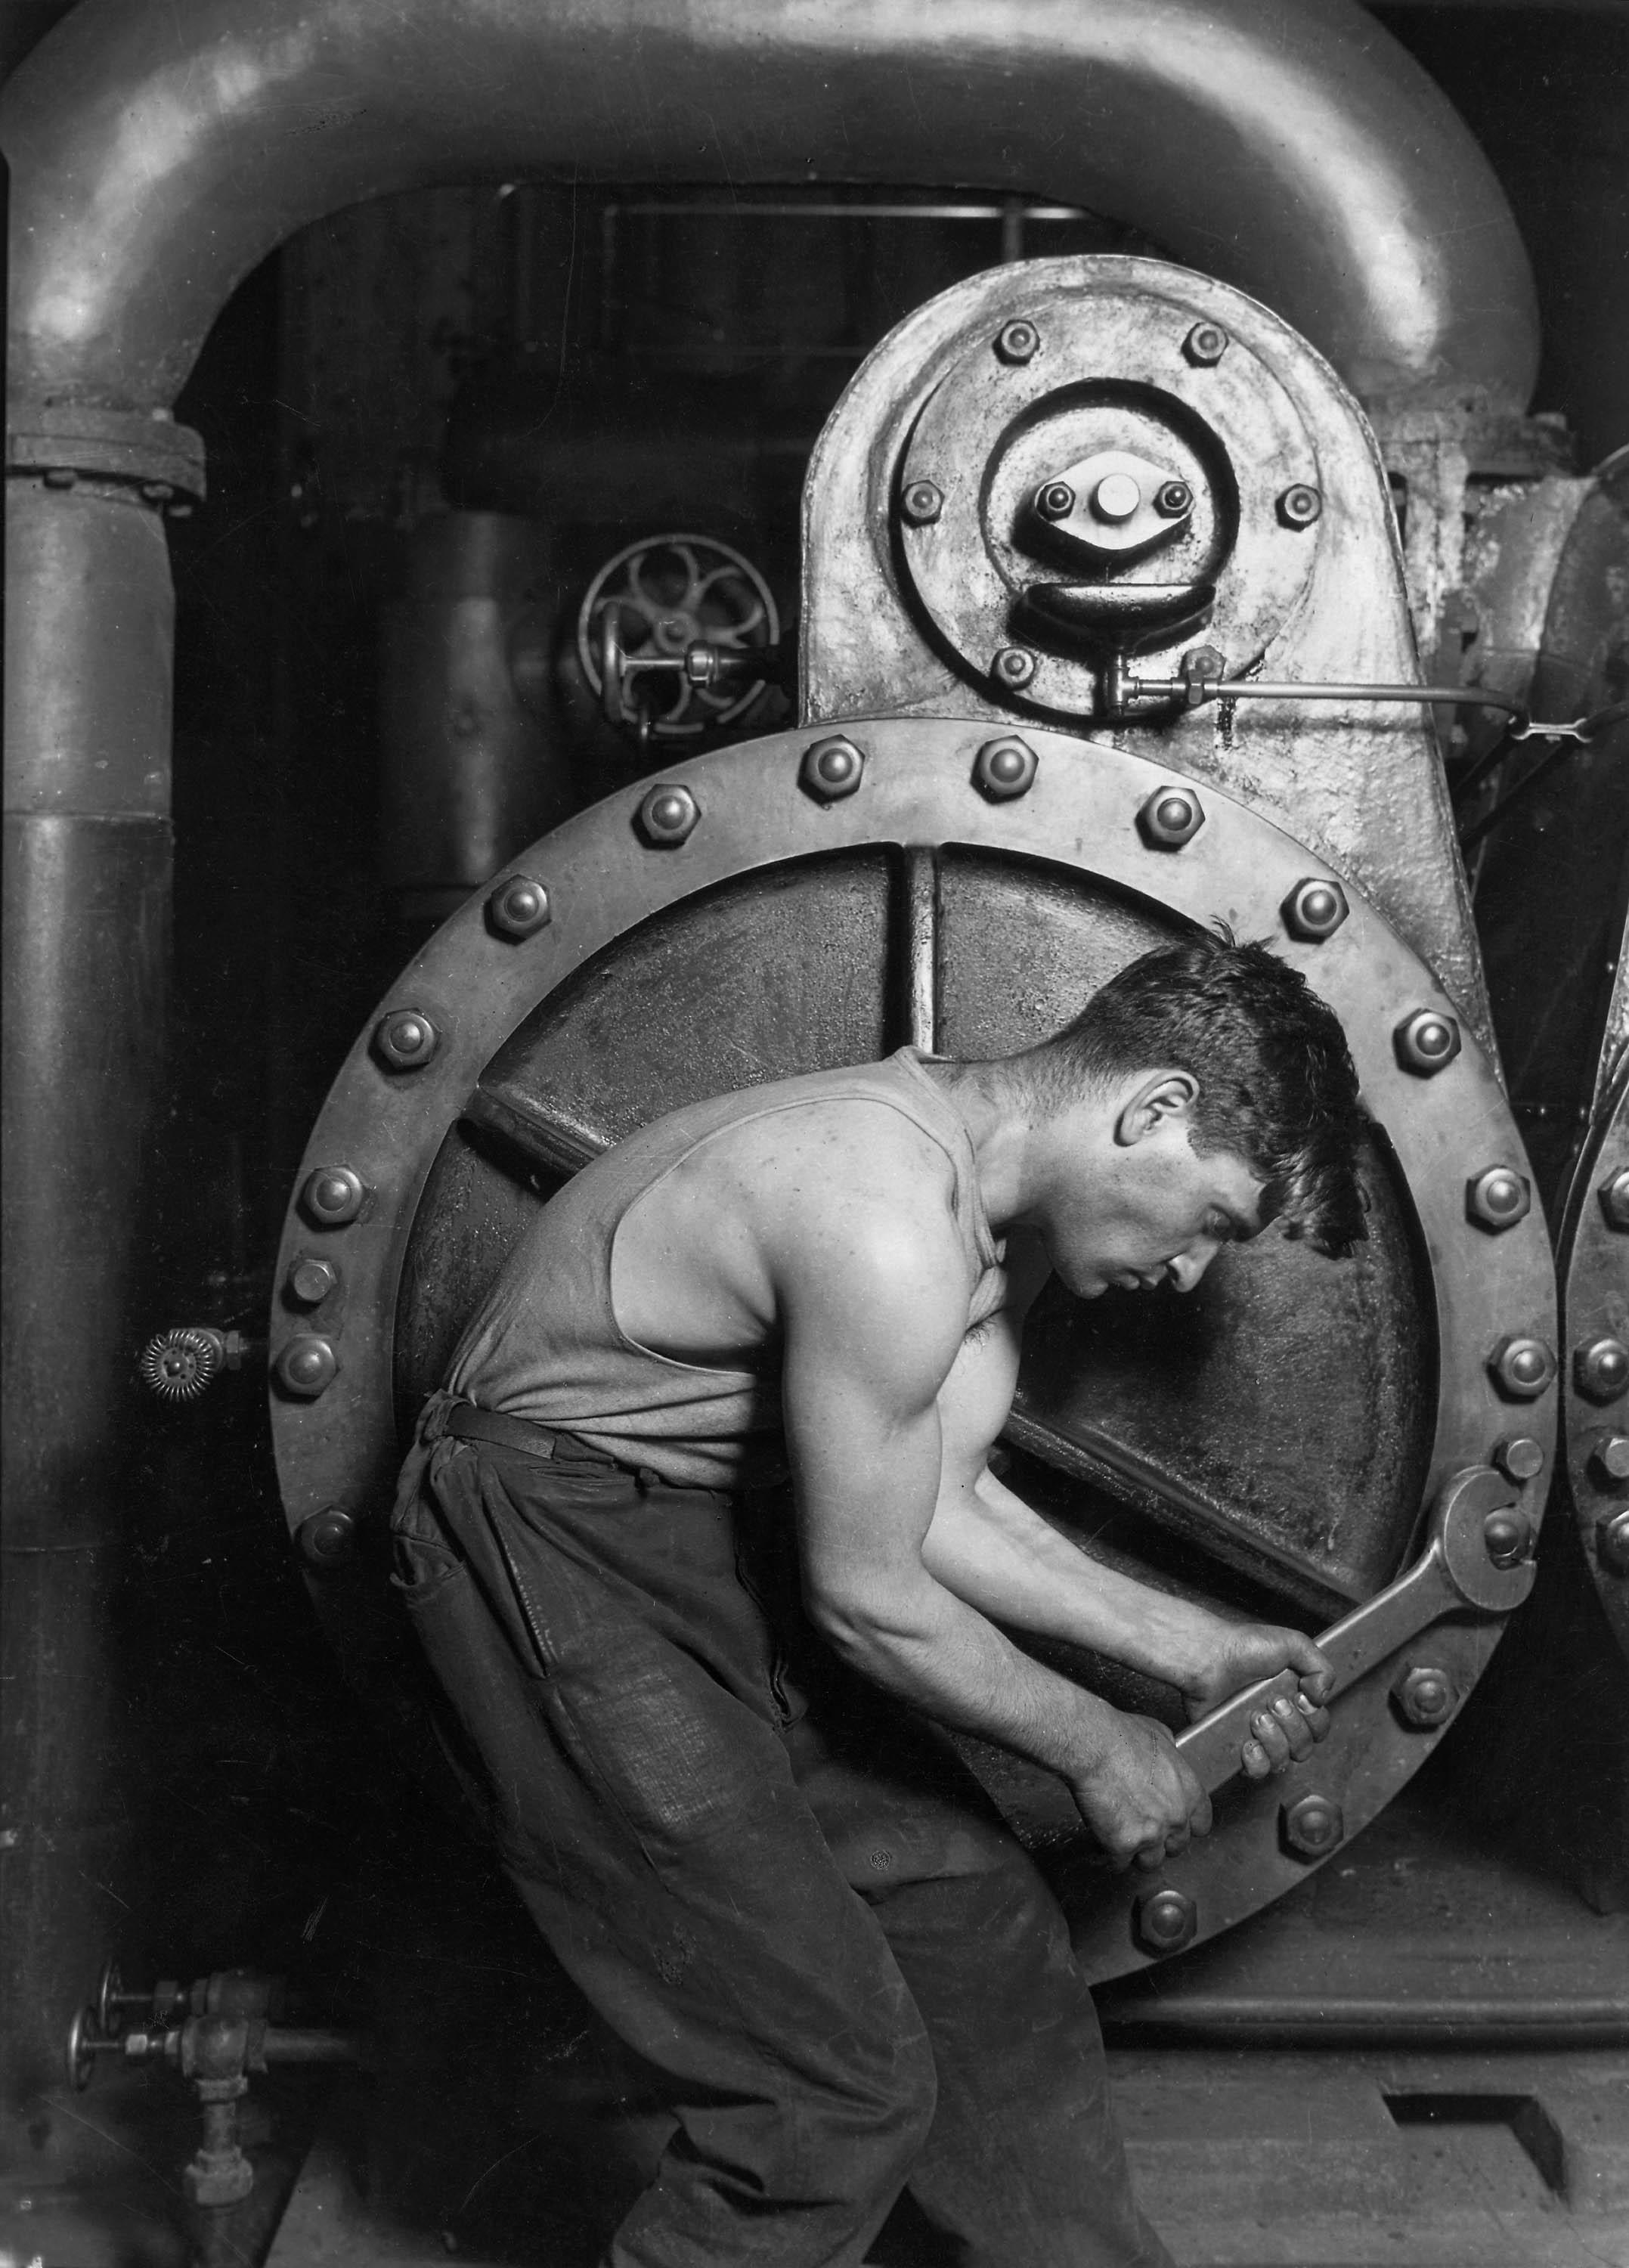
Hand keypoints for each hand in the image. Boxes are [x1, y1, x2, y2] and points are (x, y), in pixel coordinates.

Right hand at [1068, 1711, 1213, 1871]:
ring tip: (1125, 1840)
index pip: (1202, 1825)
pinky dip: (1111, 1856)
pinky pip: (1120, 1863)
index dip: (1187, 1826)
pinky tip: (1104, 1842)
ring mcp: (1151, 1835)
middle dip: (1161, 1841)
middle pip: (1177, 1847)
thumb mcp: (1159, 1735)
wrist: (1093, 1746)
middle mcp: (1175, 1818)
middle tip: (1145, 1829)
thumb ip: (1170, 1757)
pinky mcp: (1123, 1845)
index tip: (1176, 1825)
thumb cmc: (1121, 1736)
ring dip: (1138, 1854)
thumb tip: (1168, 1757)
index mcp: (1189, 1793)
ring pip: (1151, 1862)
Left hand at [1181, 1620, 1333, 1780]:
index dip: (1314, 1718)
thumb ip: (1321, 1667)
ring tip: (1256, 1717)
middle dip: (1293, 1726)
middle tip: (1273, 1703)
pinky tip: (1249, 1742)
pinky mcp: (1235, 1746)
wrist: (1207, 1656)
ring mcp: (1257, 1735)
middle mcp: (1278, 1720)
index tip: (1300, 1697)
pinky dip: (1257, 1761)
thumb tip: (1323, 1697)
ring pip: (1283, 1760)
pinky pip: (1257, 1770)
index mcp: (1294, 1699)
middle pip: (1305, 1746)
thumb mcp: (1293, 1644)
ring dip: (1275, 1740)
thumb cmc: (1244, 1646)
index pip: (1319, 1726)